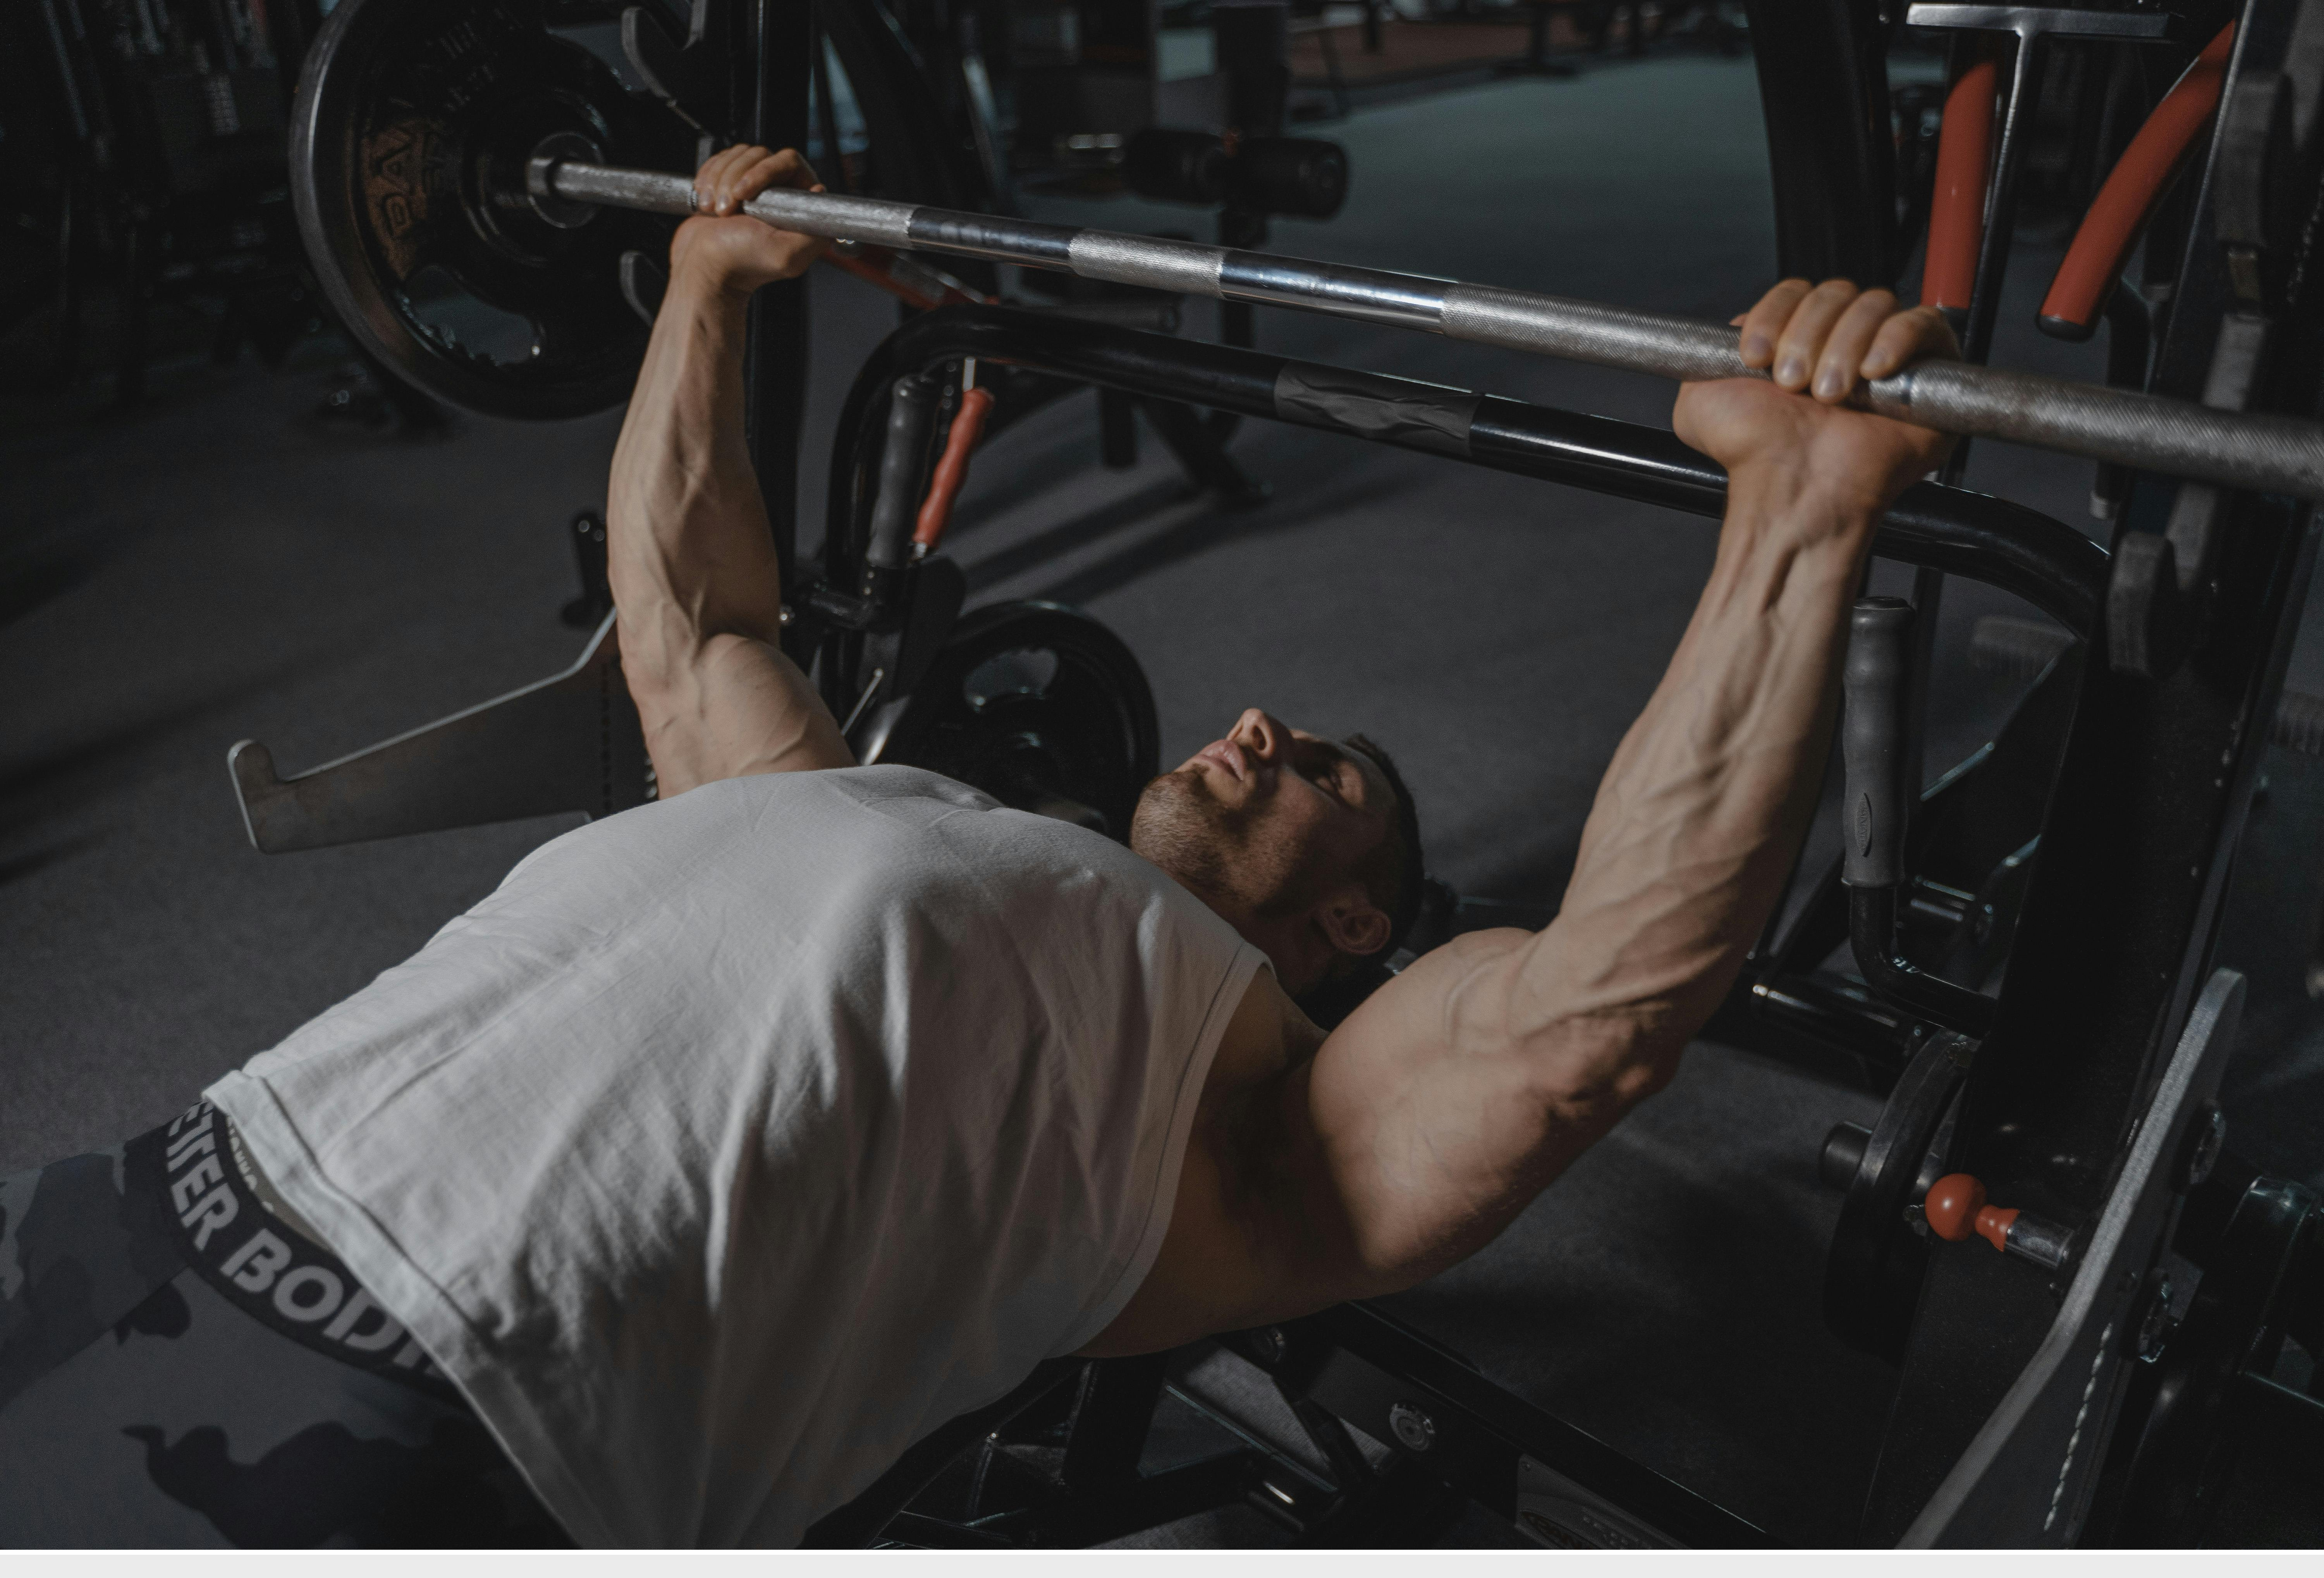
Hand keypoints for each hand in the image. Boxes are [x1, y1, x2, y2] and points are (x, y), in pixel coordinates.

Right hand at [667, 145, 830, 295]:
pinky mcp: (730, 180)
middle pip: (761, 155)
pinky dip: (708, 177)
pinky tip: (707, 203)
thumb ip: (813, 231)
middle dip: (736, 178)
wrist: (703, 265)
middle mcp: (778, 193)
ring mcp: (754, 185)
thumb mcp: (786, 254)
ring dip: (719, 180)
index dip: (764, 172)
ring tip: (714, 210)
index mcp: (797, 207)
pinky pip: (721, 159)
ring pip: (739, 155)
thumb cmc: (739, 262)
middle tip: (726, 209)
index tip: (744, 196)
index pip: (789, 162)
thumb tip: (821, 193)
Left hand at [1672, 280, 1959, 512]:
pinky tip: (1873, 373)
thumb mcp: (1699, 405)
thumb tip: (1731, 332)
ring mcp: (1887, 356)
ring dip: (1844, 346)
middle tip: (1793, 385)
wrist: (1791, 489)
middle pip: (1835, 293)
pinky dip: (1896, 339)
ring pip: (1875, 303)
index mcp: (1796, 342)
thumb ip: (1706, 359)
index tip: (1755, 356)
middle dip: (1807, 335)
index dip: (1775, 314)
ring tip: (1829, 397)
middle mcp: (1841, 344)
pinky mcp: (1930, 372)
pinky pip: (1925, 323)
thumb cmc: (1753, 455)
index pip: (1796, 292)